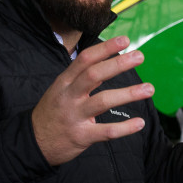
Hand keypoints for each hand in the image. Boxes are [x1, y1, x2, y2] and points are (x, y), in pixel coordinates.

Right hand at [32, 36, 153, 165]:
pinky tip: (140, 123)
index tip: (125, 40)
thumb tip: (109, 62)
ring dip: (128, 94)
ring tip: (149, 88)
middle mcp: (69, 96)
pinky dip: (124, 128)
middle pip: (94, 75)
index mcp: (65, 82)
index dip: (105, 48)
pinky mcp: (81, 136)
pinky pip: (106, 131)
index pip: (85, 59)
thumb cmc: (53, 112)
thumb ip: (82, 77)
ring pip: (103, 101)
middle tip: (140, 56)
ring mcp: (75, 116)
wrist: (32, 142)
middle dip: (118, 64)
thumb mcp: (61, 89)